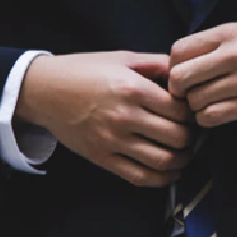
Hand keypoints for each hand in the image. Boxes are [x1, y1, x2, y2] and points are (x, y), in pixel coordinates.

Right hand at [16, 51, 195, 186]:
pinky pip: (139, 177)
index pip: (180, 110)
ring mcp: (113, 141)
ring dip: (182, 160)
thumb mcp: (123, 58)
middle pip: (177, 137)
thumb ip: (157, 63)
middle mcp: (124, 116)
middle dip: (191, 137)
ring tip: (184, 153)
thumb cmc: (85, 70)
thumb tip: (186, 72)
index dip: (192, 113)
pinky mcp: (102, 158)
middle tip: (192, 133)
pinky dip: (162, 179)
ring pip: (163, 161)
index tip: (192, 112)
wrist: (44, 90)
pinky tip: (170, 172)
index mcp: (132, 88)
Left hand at [168, 21, 236, 127]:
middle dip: (179, 90)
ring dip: (196, 107)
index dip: (173, 67)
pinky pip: (213, 117)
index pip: (178, 51)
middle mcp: (233, 55)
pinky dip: (209, 119)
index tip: (184, 74)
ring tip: (208, 103)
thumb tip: (184, 63)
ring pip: (195, 102)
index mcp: (228, 33)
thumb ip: (217, 44)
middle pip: (180, 78)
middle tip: (190, 94)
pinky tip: (219, 113)